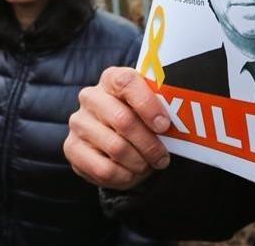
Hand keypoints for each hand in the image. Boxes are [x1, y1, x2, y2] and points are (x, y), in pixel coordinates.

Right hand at [63, 67, 171, 190]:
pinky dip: (124, 176)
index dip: (147, 104)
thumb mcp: (150, 108)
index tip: (164, 125)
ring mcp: (78, 122)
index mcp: (111, 79)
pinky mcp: (71, 147)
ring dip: (139, 162)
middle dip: (149, 144)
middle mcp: (90, 97)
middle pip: (123, 120)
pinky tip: (131, 173)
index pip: (126, 83)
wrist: (113, 140)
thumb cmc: (138, 119)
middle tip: (162, 157)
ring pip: (116, 147)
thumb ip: (161, 108)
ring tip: (147, 165)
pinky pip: (103, 169)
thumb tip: (183, 117)